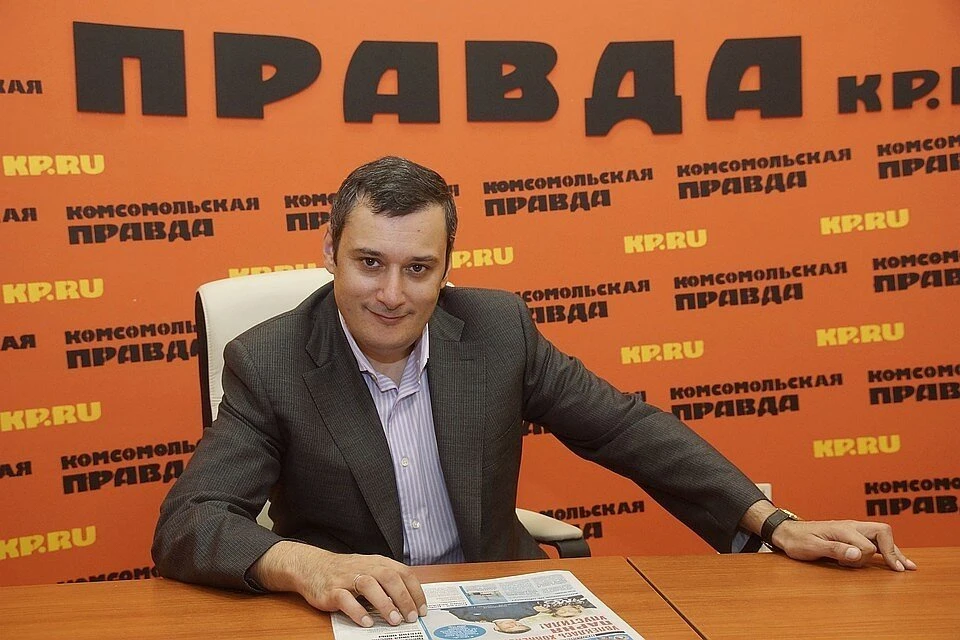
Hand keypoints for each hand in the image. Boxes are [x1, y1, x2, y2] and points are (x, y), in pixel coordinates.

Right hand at [251, 541, 426, 626]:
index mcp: (378, 563)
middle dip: (404, 598)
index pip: (403, 573)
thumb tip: (410, 602)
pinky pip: (346, 599)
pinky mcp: (332, 590)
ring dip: (384, 603)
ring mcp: (348, 578)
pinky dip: (357, 611)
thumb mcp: (370, 570)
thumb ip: (387, 582)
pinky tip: (366, 622)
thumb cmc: (345, 571)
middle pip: (389, 577)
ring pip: (369, 585)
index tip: (422, 609)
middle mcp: (365, 567)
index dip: (415, 591)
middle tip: (411, 616)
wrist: (312, 566)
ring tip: (394, 620)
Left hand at [772, 519, 917, 571]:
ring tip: (908, 566)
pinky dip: (886, 551)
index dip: (870, 557)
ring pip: (880, 536)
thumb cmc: (797, 540)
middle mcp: (851, 527)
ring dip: (893, 551)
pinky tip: (895, 561)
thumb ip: (835, 549)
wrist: (787, 532)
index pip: (867, 544)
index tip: (884, 569)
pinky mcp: (851, 536)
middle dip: (893, 550)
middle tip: (901, 569)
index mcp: (843, 529)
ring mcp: (852, 530)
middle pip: (882, 531)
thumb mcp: (812, 547)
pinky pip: (873, 541)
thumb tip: (858, 553)